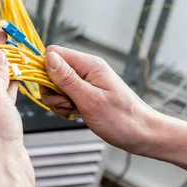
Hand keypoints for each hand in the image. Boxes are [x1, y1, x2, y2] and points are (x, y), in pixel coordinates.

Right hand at [40, 45, 155, 152]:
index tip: (54, 89)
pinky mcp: (83, 93)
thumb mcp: (90, 99)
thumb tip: (48, 58)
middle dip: (51, 90)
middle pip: (50, 71)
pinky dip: (63, 107)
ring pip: (54, 85)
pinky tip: (76, 114)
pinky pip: (62, 96)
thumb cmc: (122, 118)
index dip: (46, 70)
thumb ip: (67, 79)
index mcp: (89, 65)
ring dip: (57, 101)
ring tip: (74, 110)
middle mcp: (86, 69)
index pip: (53, 53)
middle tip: (66, 103)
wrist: (141, 134)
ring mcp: (84, 81)